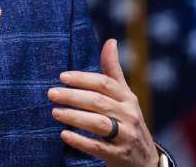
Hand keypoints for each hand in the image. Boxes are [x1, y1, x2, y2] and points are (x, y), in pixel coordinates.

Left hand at [48, 39, 157, 166]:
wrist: (144, 159)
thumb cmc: (127, 120)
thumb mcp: (124, 96)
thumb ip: (113, 71)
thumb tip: (110, 41)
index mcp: (128, 98)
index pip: (104, 84)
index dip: (83, 78)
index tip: (62, 76)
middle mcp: (129, 115)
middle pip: (98, 102)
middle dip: (73, 96)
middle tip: (51, 93)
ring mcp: (126, 136)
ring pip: (98, 123)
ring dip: (74, 117)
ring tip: (55, 112)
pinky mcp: (119, 155)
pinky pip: (98, 147)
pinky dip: (80, 141)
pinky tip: (64, 135)